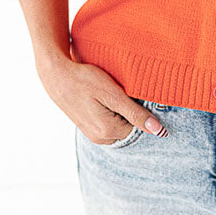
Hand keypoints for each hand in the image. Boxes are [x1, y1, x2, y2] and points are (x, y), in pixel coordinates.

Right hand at [36, 54, 166, 143]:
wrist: (56, 75)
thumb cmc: (84, 80)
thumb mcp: (113, 94)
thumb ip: (136, 114)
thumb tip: (159, 131)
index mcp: (108, 132)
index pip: (139, 126)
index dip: (139, 108)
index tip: (129, 93)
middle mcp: (100, 139)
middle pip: (129, 128)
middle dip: (129, 112)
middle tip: (119, 92)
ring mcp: (92, 134)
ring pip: (119, 126)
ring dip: (120, 112)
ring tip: (109, 94)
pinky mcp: (87, 127)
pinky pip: (108, 124)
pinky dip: (111, 112)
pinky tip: (102, 98)